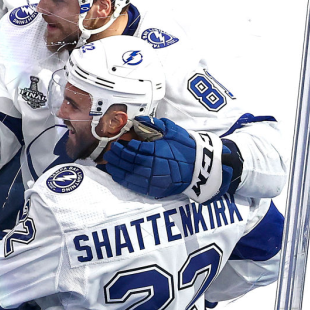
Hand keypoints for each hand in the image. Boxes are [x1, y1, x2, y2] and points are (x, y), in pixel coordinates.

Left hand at [103, 116, 226, 199]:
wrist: (201, 168)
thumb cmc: (187, 147)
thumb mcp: (173, 132)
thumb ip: (155, 125)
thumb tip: (137, 120)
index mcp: (158, 151)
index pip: (134, 150)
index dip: (123, 148)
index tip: (116, 144)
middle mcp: (154, 167)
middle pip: (129, 162)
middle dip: (117, 157)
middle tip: (109, 152)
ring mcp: (154, 180)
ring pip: (129, 175)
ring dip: (116, 169)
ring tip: (108, 163)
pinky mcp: (155, 189)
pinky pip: (135, 186)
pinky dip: (123, 180)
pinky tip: (116, 175)